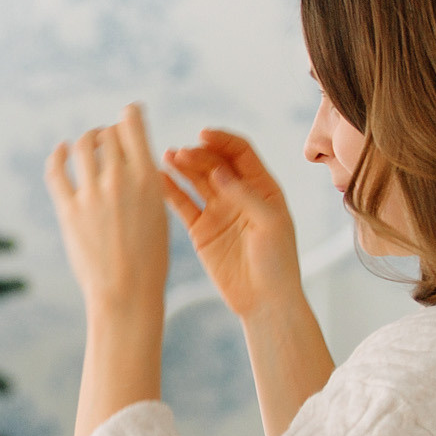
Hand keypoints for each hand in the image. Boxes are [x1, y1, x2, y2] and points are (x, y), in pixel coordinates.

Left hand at [46, 104, 170, 324]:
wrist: (126, 292)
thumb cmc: (149, 258)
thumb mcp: (158, 213)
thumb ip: (146, 183)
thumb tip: (131, 159)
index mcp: (148, 179)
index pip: (133, 128)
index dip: (128, 115)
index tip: (127, 113)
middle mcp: (119, 180)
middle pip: (107, 136)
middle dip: (107, 133)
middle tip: (106, 138)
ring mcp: (91, 194)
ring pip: (81, 147)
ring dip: (85, 141)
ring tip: (87, 144)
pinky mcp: (68, 210)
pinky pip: (56, 171)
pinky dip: (56, 155)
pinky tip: (59, 151)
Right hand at [159, 129, 303, 318]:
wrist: (264, 300)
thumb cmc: (277, 261)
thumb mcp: (270, 223)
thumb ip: (245, 194)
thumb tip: (217, 170)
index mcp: (262, 187)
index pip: (240, 153)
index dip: (222, 141)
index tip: (203, 135)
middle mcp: (238, 194)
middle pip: (214, 163)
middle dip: (197, 155)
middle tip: (180, 154)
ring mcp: (218, 211)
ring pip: (196, 180)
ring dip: (182, 167)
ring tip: (166, 158)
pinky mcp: (201, 230)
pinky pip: (183, 205)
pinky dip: (170, 191)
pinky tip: (158, 179)